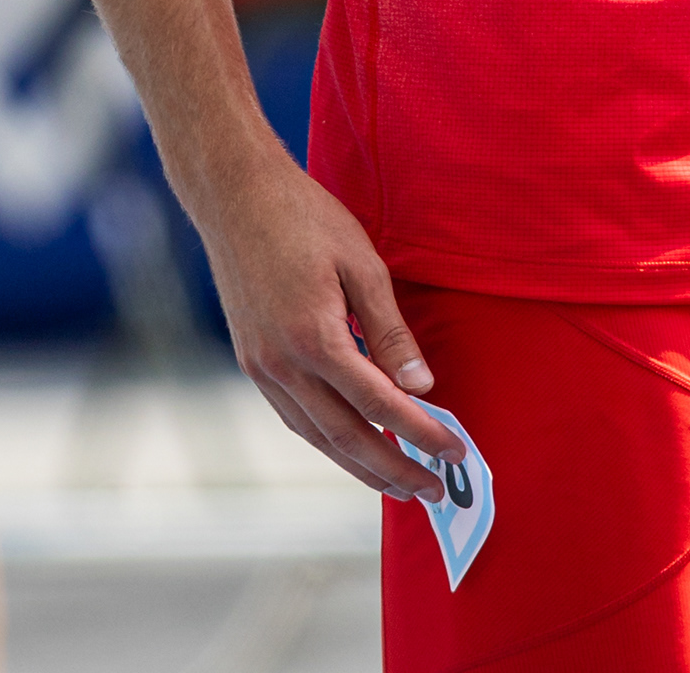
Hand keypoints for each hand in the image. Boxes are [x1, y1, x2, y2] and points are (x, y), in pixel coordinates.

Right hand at [189, 152, 459, 500]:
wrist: (234, 196)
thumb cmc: (305, 219)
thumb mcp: (363, 265)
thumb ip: (391, 331)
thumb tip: (421, 386)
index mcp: (315, 339)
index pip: (381, 405)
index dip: (422, 433)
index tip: (455, 452)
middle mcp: (282, 365)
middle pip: (346, 437)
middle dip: (393, 470)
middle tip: (433, 493)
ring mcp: (260, 367)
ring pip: (315, 436)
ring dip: (358, 466)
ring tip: (396, 485)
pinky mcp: (250, 361)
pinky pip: (293, 417)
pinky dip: (325, 441)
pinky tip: (349, 447)